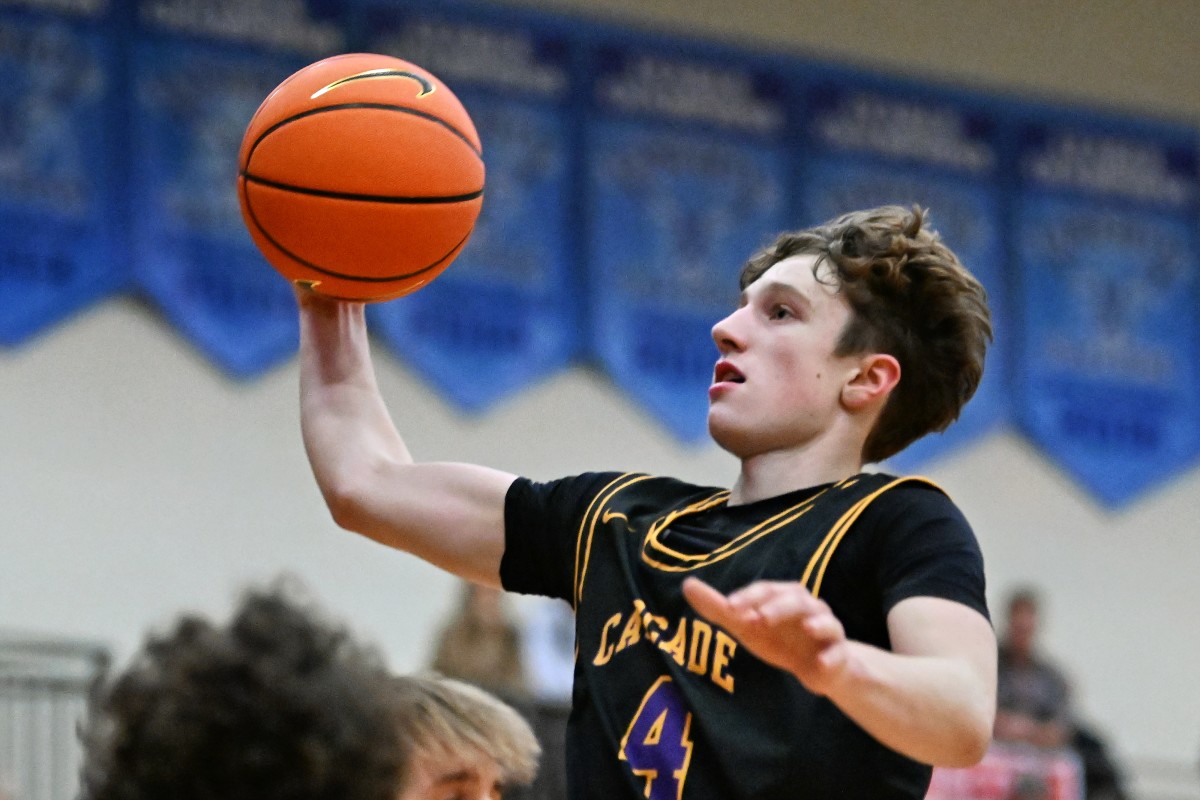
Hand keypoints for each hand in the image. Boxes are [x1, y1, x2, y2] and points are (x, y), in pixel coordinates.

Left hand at [682, 577, 850, 695]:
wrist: (814, 667)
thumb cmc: (777, 638)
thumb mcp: (745, 625)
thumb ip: (718, 608)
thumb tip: (687, 585)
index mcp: (782, 596)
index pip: (765, 590)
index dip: (748, 597)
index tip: (731, 608)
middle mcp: (807, 607)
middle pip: (795, 599)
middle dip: (777, 607)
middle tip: (757, 619)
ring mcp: (825, 629)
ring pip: (823, 619)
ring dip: (815, 622)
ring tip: (806, 628)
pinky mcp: (837, 655)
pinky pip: (838, 653)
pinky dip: (831, 656)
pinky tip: (821, 664)